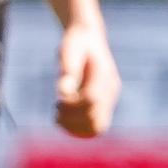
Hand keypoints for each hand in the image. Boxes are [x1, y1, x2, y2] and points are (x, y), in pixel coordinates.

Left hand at [54, 23, 119, 137]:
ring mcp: (110, 98)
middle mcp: (111, 90)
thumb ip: (68, 71)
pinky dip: (81, 129)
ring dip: (77, 128)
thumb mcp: (68, 51)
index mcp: (104, 75)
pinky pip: (97, 125)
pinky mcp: (104, 103)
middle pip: (96, 118)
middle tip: (56, 111)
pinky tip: (64, 121)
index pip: (91, 100)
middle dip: (73, 120)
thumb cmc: (76, 43)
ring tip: (58, 118)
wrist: (88, 38)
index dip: (72, 106)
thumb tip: (63, 92)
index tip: (58, 102)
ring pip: (99, 127)